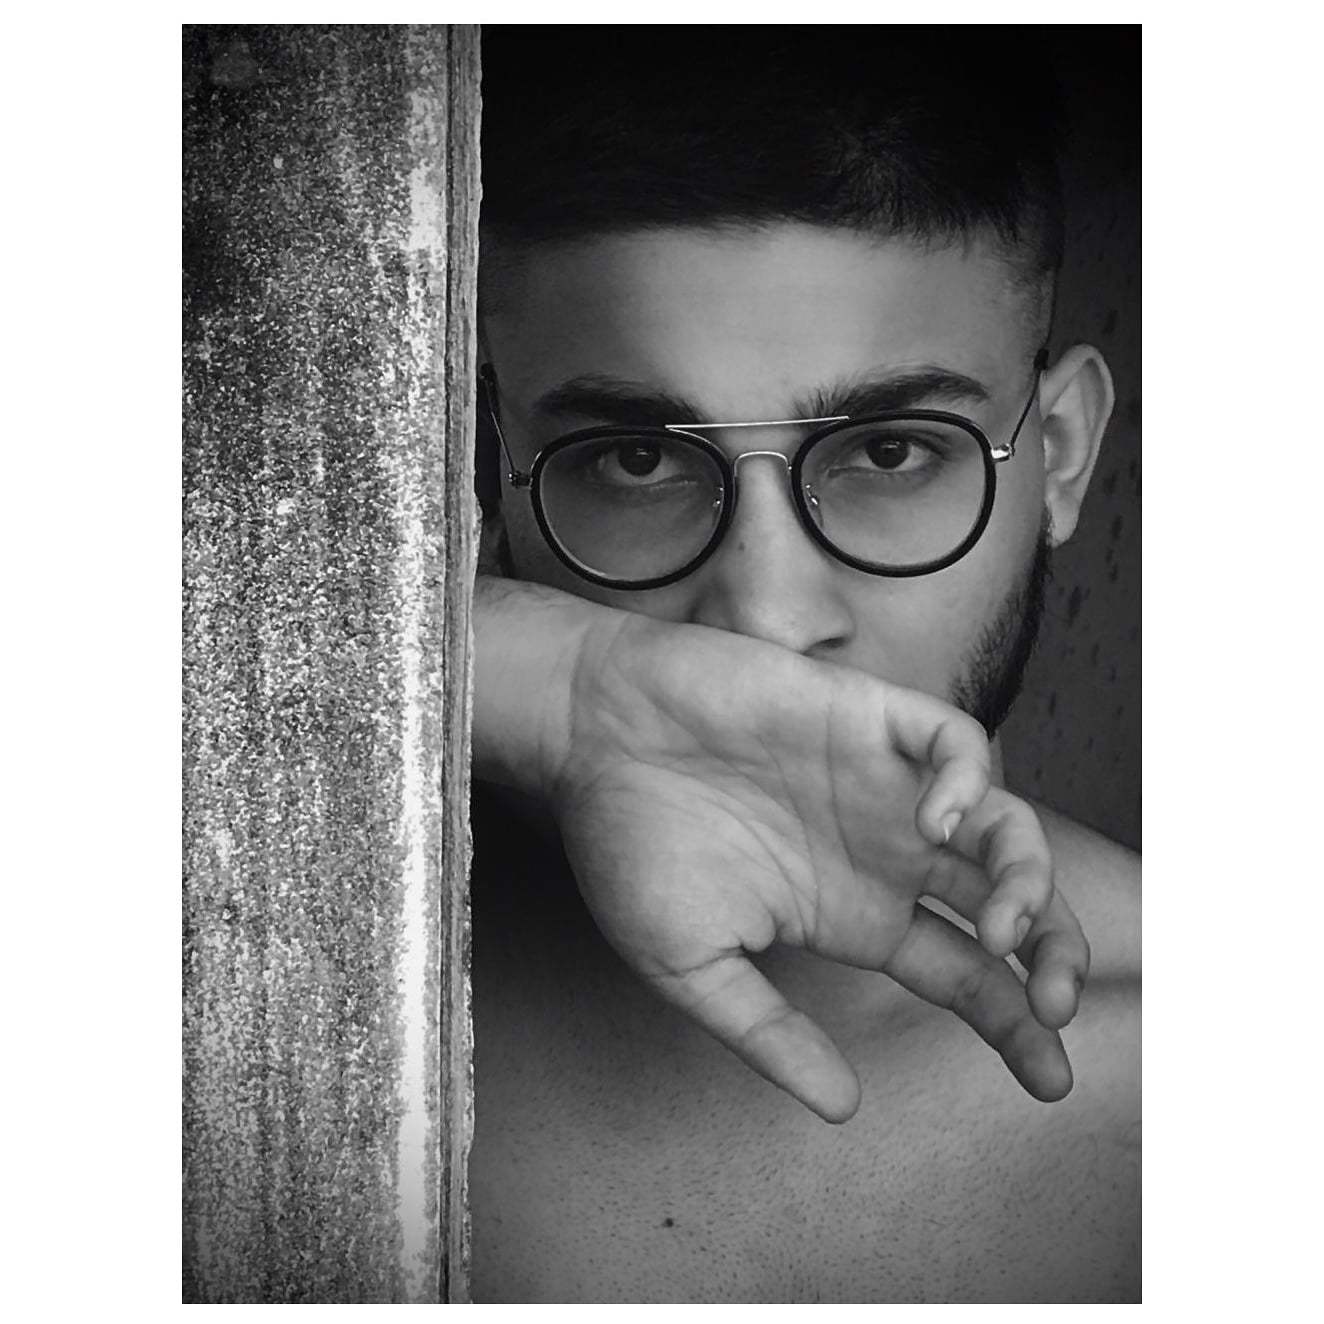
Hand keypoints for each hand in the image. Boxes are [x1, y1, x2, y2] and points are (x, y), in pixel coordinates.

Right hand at [474, 578, 1088, 1122]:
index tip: (1050, 1080)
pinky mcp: (867, 716)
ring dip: (1029, 878)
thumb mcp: (692, 966)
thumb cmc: (627, 840)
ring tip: (1007, 925)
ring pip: (1003, 826)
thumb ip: (767, 1032)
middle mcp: (883, 853)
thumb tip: (839, 1106)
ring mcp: (881, 784)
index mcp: (852, 914)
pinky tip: (939, 822)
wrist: (588, 733)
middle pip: (1007, 905)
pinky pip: (955, 740)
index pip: (963, 974)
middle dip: (1051, 956)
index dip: (1015, 1023)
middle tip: (1056, 1007)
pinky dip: (969, 780)